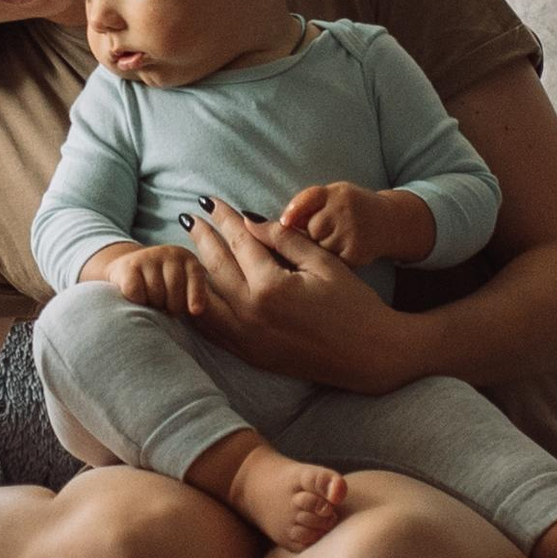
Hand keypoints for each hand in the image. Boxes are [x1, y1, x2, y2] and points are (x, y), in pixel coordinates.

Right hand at [89, 241, 209, 319]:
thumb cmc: (164, 287)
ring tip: (152, 302)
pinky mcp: (128, 266)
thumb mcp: (184, 286)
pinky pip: (135, 292)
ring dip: (153, 305)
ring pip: (155, 294)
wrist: (129, 270)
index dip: (196, 295)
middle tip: (166, 309)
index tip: (195, 312)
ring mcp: (148, 257)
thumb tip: (197, 312)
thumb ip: (194, 297)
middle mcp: (169, 253)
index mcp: (188, 259)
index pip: (195, 277)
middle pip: (174, 290)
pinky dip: (137, 301)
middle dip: (171, 307)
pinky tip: (138, 298)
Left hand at [182, 200, 412, 392]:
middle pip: (216, 268)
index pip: (239, 243)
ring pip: (207, 301)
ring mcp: (247, 340)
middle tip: (190, 219)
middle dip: (203, 239)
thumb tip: (249, 219)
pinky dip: (201, 307)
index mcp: (270, 288)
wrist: (370, 355)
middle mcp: (251, 315)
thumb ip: (284, 239)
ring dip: (194, 273)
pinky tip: (195, 292)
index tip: (209, 201)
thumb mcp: (323, 263)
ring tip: (186, 251)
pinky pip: (214, 330)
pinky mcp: (251, 356)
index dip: (223, 218)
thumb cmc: (354, 305)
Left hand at [281, 180, 429, 268]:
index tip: (284, 223)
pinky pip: (328, 263)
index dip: (293, 214)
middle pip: (310, 230)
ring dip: (319, 249)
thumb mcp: (331, 195)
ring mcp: (352, 234)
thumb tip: (279, 223)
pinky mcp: (355, 255)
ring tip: (335, 242)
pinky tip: (341, 254)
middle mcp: (346, 211)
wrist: (390, 223)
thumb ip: (306, 203)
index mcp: (338, 194)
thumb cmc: (350, 208)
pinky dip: (329, 263)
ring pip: (318, 248)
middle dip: (311, 234)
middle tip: (326, 232)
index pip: (307, 202)